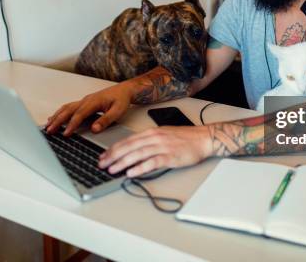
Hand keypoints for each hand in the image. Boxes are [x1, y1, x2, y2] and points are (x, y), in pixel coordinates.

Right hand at [45, 83, 132, 135]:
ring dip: (56, 116)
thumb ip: (106, 120)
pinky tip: (54, 117)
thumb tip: (94, 129)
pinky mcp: (84, 101)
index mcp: (94, 102)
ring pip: (66, 108)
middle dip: (58, 121)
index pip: (80, 115)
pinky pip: (69, 106)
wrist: (124, 89)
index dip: (72, 125)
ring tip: (47, 126)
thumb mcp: (118, 111)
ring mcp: (84, 100)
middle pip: (68, 110)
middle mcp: (86, 100)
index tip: (65, 134)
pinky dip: (59, 112)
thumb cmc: (122, 99)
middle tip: (49, 131)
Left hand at [98, 126, 212, 177]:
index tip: (103, 156)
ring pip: (138, 154)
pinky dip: (140, 168)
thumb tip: (134, 152)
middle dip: (113, 155)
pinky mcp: (170, 156)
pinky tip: (132, 173)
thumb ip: (149, 142)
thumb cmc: (185, 138)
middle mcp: (155, 138)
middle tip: (102, 164)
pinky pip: (152, 162)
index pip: (128, 140)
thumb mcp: (164, 135)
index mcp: (151, 132)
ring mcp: (162, 146)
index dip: (114, 148)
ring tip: (112, 169)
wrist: (203, 138)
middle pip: (129, 146)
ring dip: (123, 162)